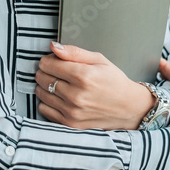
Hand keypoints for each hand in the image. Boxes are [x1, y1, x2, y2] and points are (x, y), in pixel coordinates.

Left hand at [34, 41, 153, 129]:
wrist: (128, 107)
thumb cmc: (114, 81)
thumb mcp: (98, 60)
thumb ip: (74, 52)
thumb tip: (52, 46)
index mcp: (83, 76)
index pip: (48, 64)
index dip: (48, 60)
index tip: (55, 60)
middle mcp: (76, 95)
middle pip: (42, 78)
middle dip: (46, 71)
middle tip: (57, 71)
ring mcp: (72, 111)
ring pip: (41, 93)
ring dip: (45, 86)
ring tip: (59, 84)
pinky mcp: (70, 123)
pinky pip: (44, 110)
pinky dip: (47, 102)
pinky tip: (58, 97)